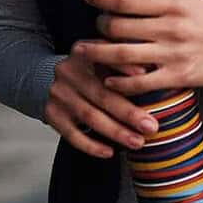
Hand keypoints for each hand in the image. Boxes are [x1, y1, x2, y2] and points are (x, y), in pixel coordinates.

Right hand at [43, 46, 160, 159]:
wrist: (55, 80)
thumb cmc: (92, 69)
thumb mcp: (105, 56)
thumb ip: (124, 60)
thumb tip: (149, 71)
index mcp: (83, 51)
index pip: (105, 58)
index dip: (125, 66)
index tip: (145, 74)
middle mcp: (67, 70)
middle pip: (101, 93)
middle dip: (128, 112)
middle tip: (150, 126)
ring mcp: (58, 93)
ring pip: (89, 116)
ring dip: (115, 132)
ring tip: (137, 142)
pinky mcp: (51, 114)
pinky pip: (72, 134)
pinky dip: (92, 145)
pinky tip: (109, 152)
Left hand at [75, 0, 202, 96]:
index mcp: (171, 4)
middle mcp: (170, 27)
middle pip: (119, 26)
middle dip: (98, 26)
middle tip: (91, 26)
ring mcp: (173, 53)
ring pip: (124, 54)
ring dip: (98, 54)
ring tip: (83, 51)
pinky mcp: (177, 76)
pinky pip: (141, 81)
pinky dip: (121, 82)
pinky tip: (109, 79)